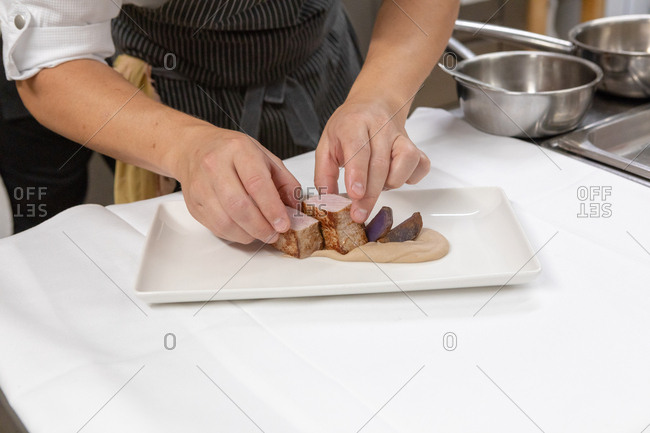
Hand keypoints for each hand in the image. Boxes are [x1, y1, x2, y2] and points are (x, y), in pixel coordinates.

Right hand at [175, 127, 300, 243]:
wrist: (194, 148)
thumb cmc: (231, 152)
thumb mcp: (264, 156)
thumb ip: (284, 181)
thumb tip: (295, 206)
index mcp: (238, 150)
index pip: (256, 183)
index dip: (272, 208)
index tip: (284, 224)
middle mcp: (215, 165)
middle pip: (239, 205)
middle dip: (261, 227)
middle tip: (274, 234)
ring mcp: (200, 185)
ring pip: (225, 221)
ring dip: (248, 234)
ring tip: (262, 234)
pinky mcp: (192, 203)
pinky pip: (215, 227)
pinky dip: (234, 235)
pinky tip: (245, 231)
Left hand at [314, 97, 429, 222]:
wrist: (375, 103)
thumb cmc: (349, 126)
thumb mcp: (327, 144)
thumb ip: (324, 173)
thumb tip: (327, 199)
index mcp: (354, 123)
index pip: (358, 149)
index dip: (357, 173)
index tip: (355, 194)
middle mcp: (380, 127)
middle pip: (379, 165)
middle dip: (369, 195)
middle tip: (359, 214)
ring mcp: (401, 136)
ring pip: (402, 167)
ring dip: (388, 185)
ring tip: (374, 182)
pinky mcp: (416, 145)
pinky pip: (420, 167)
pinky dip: (409, 178)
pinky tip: (394, 176)